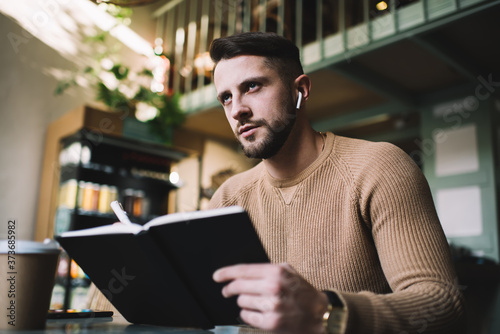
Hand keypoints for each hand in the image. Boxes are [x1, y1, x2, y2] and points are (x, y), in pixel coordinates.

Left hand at [213, 263, 328, 332]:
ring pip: (241, 302)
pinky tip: (257, 311)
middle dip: (230, 289)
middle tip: (226, 291)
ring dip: (244, 302)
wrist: (319, 315)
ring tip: (255, 302)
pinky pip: (247, 315)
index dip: (227, 272)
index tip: (217, 276)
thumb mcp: (288, 271)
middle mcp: (273, 287)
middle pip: (239, 286)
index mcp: (276, 272)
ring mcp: (271, 306)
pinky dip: (248, 313)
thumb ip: (267, 269)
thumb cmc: (302, 292)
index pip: (243, 270)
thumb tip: (241, 272)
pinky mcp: (270, 322)